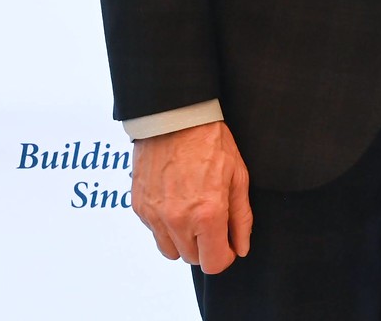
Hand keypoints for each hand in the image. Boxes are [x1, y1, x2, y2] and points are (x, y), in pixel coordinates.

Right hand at [131, 120, 252, 273]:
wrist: (174, 118)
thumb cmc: (210, 142)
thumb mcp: (238, 177)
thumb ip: (241, 218)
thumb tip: (241, 247)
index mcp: (207, 214)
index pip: (213, 263)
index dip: (224, 257)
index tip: (228, 244)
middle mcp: (177, 220)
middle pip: (192, 259)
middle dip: (205, 246)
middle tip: (212, 222)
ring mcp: (155, 215)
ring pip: (170, 250)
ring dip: (183, 240)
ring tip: (192, 212)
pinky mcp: (139, 207)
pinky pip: (154, 231)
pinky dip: (165, 225)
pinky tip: (176, 201)